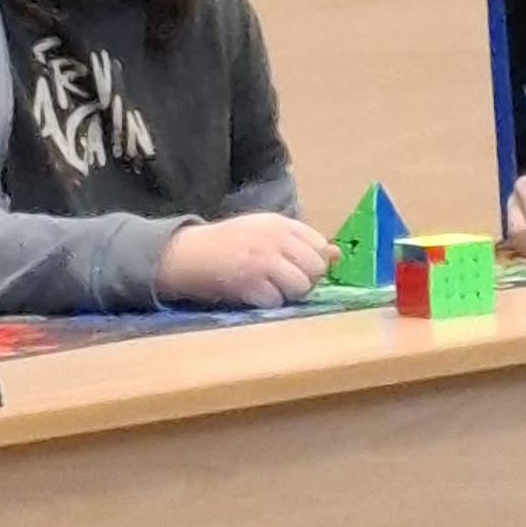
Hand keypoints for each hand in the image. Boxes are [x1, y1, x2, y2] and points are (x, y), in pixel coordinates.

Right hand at [156, 215, 335, 308]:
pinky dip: (268, 302)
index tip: (299, 267)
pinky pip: (277, 301)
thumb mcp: (266, 232)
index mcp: (280, 223)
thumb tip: (336, 254)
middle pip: (315, 267)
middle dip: (305, 279)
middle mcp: (274, 239)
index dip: (314, 261)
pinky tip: (254, 295)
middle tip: (285, 281)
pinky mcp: (249, 283)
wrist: (189, 254)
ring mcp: (262, 261)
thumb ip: (300, 241)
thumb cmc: (230, 244)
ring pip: (301, 286)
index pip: (319, 244)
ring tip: (271, 288)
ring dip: (289, 294)